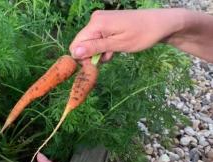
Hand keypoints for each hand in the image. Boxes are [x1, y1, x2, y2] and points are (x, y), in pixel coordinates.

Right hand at [70, 9, 212, 62]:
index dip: (83, 57)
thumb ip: (95, 48)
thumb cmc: (143, 34)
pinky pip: (98, 37)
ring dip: (99, 51)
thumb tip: (74, 53)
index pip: (76, 44)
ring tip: (114, 53)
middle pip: (82, 43)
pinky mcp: (107, 22)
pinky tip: (115, 48)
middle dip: (92, 54)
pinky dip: (104, 45)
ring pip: (90, 41)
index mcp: (96, 23)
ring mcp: (101, 19)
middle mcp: (95, 19)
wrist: (163, 23)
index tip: (96, 65)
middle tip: (109, 58)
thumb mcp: (118, 44)